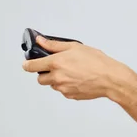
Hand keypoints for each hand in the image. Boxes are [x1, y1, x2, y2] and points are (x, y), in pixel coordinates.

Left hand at [22, 36, 136, 100]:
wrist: (110, 78)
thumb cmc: (96, 61)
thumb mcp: (75, 47)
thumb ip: (54, 45)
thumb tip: (41, 41)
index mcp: (56, 63)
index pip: (32, 66)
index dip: (28, 64)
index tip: (27, 64)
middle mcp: (57, 77)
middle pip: (40, 79)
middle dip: (44, 74)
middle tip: (55, 68)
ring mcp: (63, 88)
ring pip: (52, 85)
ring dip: (56, 80)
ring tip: (71, 72)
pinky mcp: (70, 95)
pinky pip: (63, 91)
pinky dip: (67, 86)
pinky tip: (78, 79)